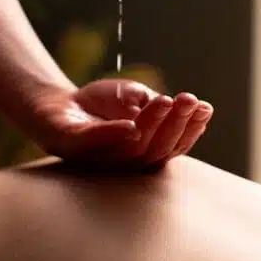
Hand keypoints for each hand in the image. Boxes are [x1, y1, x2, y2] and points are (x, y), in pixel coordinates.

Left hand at [33, 78, 213, 168]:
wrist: (56, 102)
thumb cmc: (100, 105)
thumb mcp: (134, 98)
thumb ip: (154, 105)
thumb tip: (187, 106)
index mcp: (143, 152)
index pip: (172, 146)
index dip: (190, 129)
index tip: (204, 107)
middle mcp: (124, 162)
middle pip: (157, 150)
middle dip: (176, 124)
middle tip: (187, 100)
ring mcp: (98, 157)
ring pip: (133, 149)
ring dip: (152, 125)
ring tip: (166, 102)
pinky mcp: (71, 148)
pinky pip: (94, 144)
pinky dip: (113, 136)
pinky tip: (131, 125)